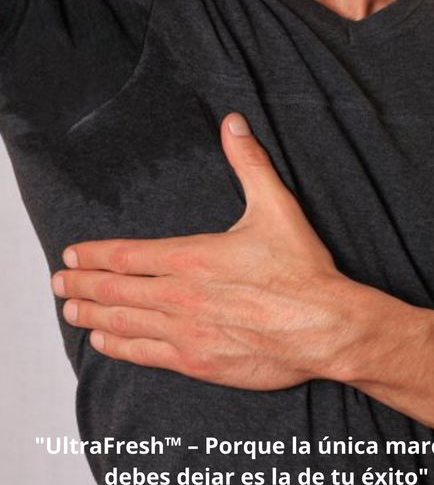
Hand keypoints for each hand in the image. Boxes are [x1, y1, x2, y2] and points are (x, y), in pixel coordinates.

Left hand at [51, 113, 410, 389]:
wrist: (323, 326)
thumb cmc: (300, 271)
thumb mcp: (276, 207)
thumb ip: (249, 164)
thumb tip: (233, 124)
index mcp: (192, 257)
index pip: (126, 255)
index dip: (95, 254)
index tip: (73, 253)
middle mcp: (179, 296)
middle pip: (113, 289)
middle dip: (81, 284)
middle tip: (59, 282)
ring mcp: (184, 331)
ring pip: (122, 322)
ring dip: (91, 314)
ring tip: (69, 309)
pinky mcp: (196, 361)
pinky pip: (144, 354)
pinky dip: (118, 346)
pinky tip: (101, 341)